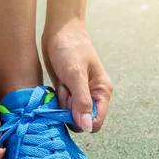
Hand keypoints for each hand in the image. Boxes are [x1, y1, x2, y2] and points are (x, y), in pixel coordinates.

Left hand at [42, 18, 112, 132]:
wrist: (58, 31)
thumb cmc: (70, 48)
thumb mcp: (75, 74)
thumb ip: (82, 101)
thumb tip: (88, 127)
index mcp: (102, 92)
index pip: (95, 122)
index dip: (82, 121)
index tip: (69, 107)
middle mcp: (92, 95)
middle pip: (79, 119)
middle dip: (69, 109)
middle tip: (65, 90)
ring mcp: (79, 94)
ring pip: (68, 113)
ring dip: (61, 102)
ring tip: (62, 83)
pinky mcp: (67, 91)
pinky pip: (60, 105)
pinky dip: (56, 98)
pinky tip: (58, 84)